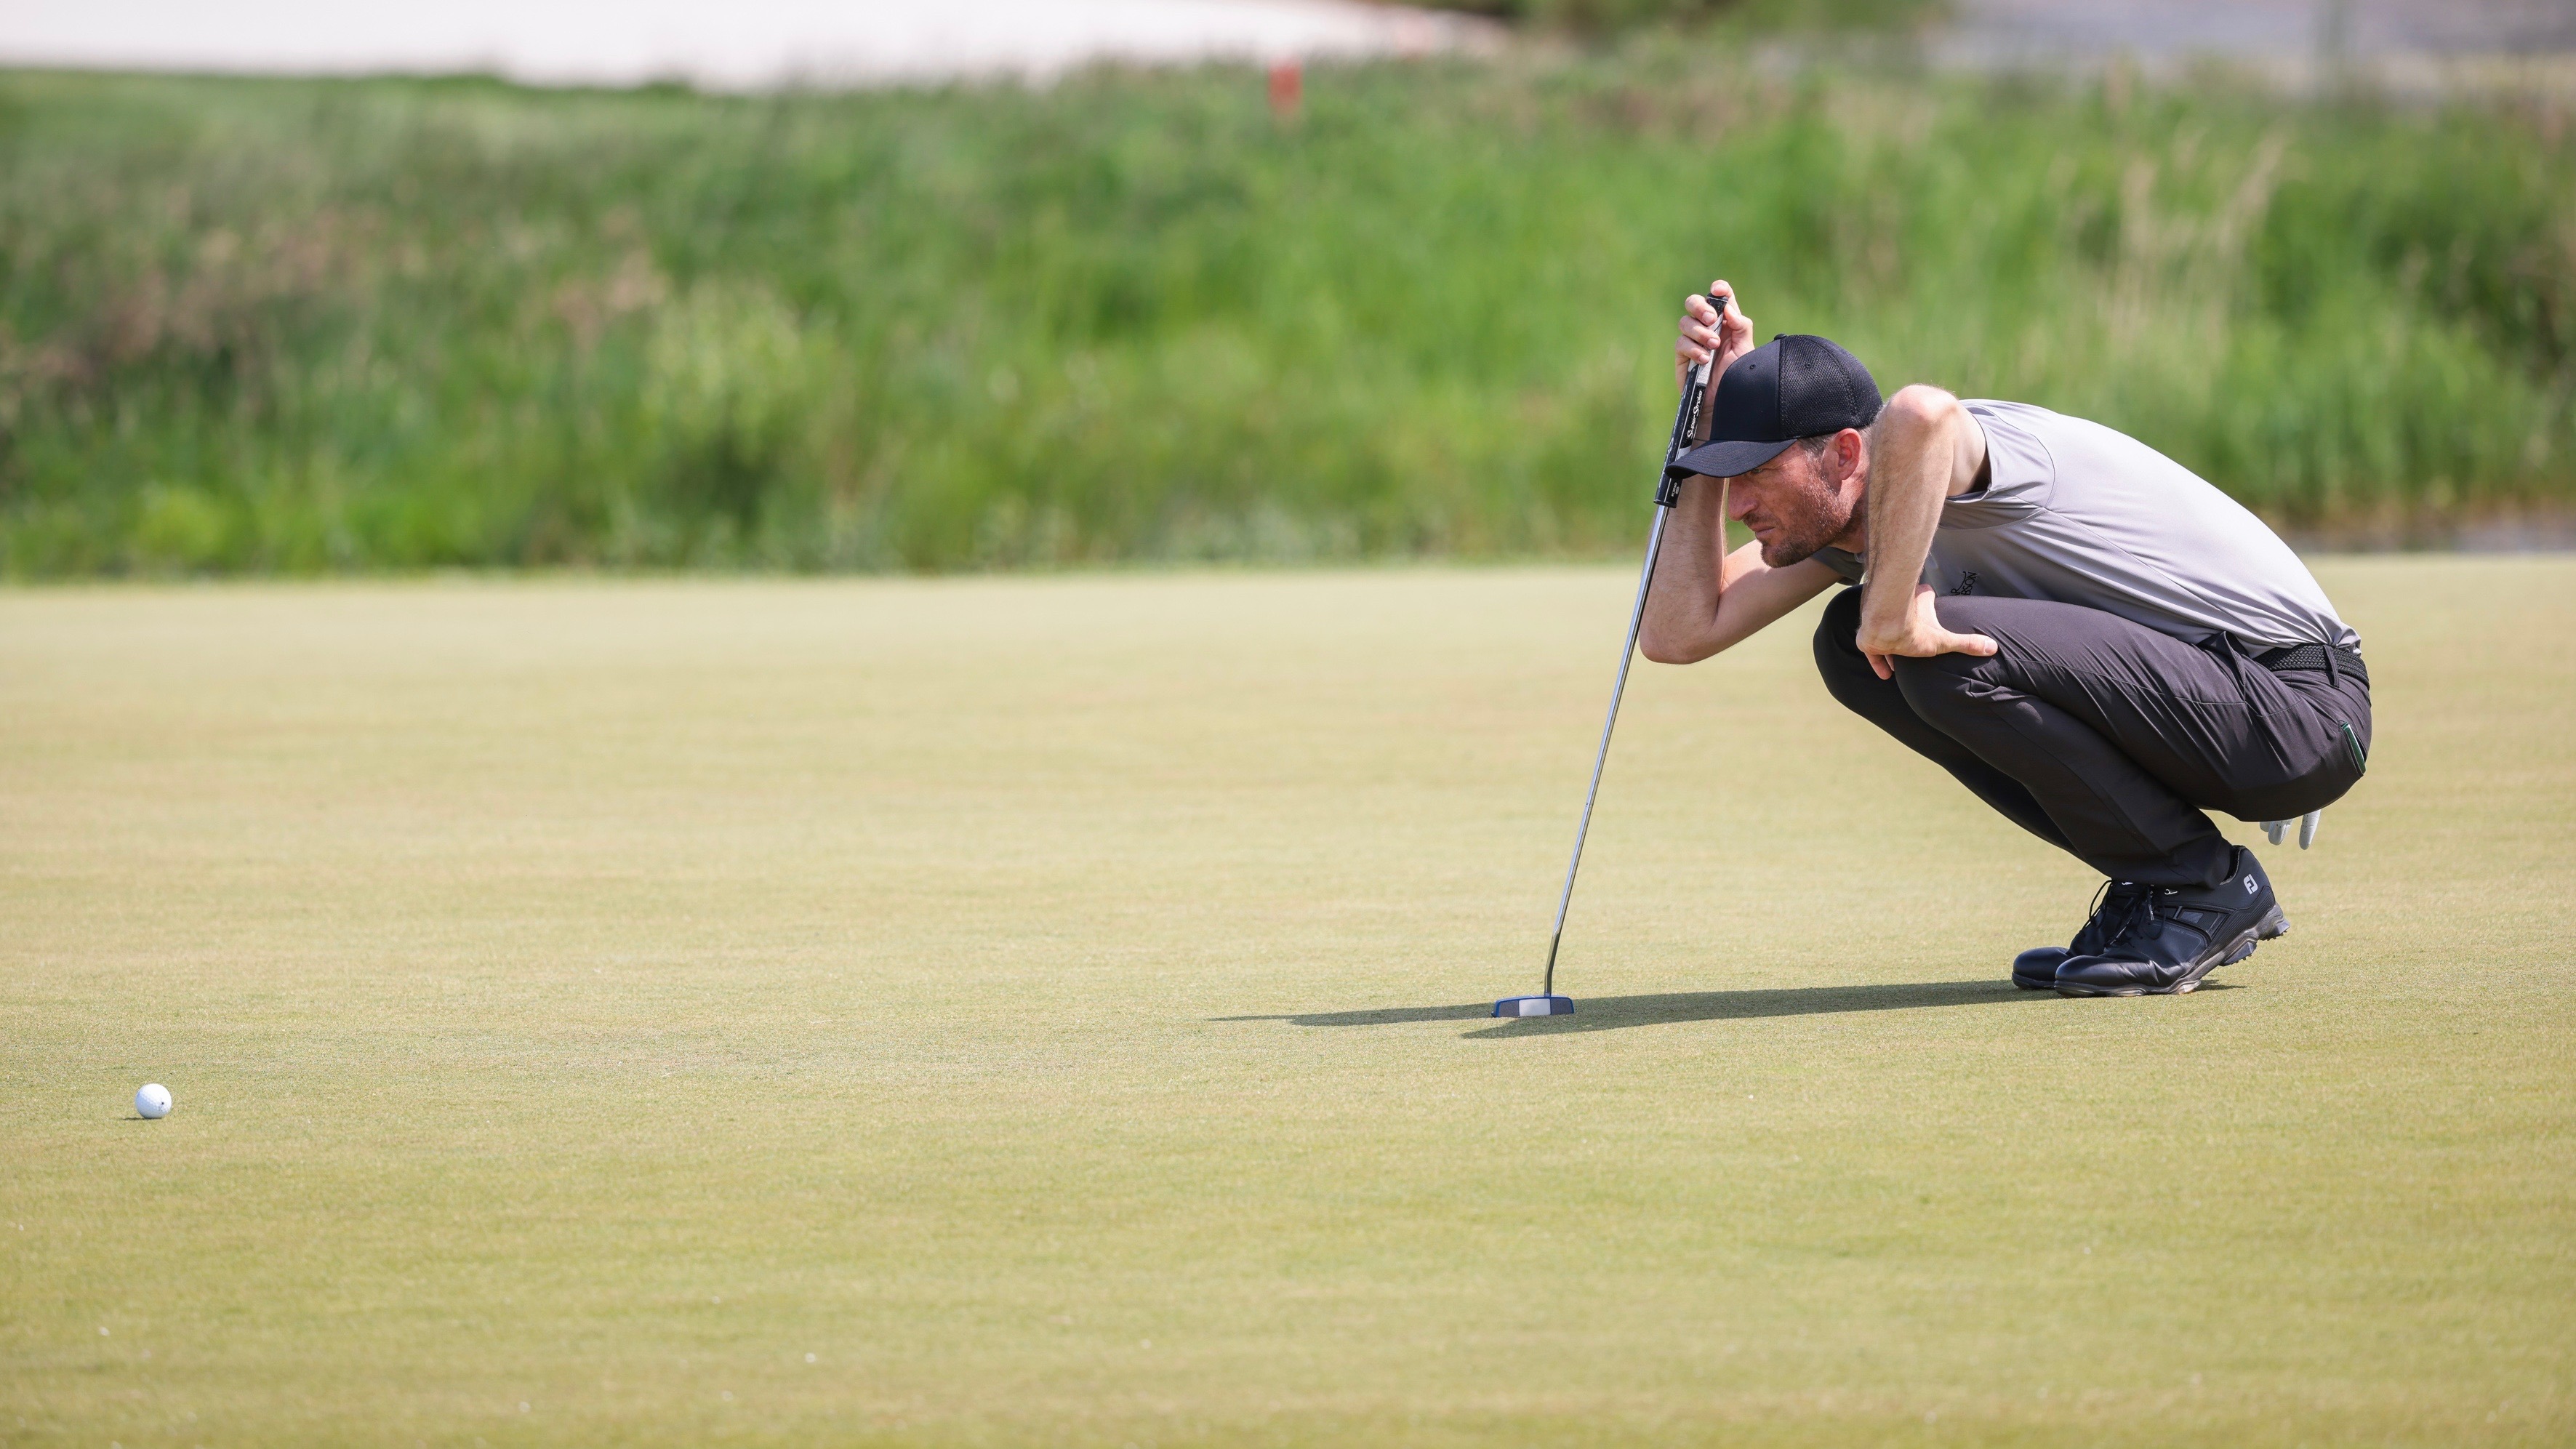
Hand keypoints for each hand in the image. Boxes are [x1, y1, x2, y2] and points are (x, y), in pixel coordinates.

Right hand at [1674, 281, 1752, 433]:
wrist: (1725, 407)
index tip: (1718, 290)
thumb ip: (1741, 326)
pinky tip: (1704, 360)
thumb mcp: (1746, 350)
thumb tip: (1728, 309)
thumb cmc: (1739, 379)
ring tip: (1713, 345)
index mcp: (1727, 323)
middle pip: (1695, 303)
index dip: (1718, 290)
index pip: (1720, 299)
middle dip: (1700, 306)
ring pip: (1686, 322)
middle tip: (1711, 319)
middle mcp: (1708, 329)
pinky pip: (1681, 344)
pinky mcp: (1682, 358)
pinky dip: (1693, 348)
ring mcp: (1693, 343)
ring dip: (1700, 331)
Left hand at [1858, 584, 1997, 680]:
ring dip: (1891, 643)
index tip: (1932, 599)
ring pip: (1886, 629)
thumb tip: (1992, 647)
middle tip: (1916, 636)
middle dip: (1909, 622)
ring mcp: (1881, 622)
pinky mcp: (1867, 638)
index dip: (1928, 596)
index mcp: (1918, 603)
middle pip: (1903, 611)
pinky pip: (1873, 650)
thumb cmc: (1913, 631)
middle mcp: (1897, 608)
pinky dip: (1879, 661)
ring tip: (1900, 658)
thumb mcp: (1943, 641)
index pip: (1926, 593)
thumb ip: (1966, 644)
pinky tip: (1886, 673)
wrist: (1883, 630)